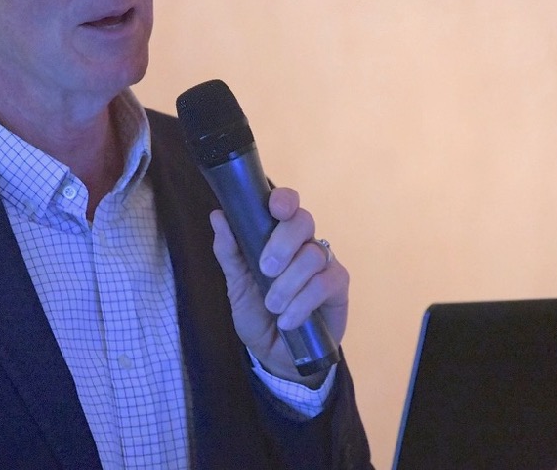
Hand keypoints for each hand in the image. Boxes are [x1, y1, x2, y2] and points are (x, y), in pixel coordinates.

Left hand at [209, 187, 348, 383]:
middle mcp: (303, 243)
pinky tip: (288, 320)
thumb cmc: (257, 314)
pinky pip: (325, 282)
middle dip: (282, 244)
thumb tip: (218, 216)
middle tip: (265, 270)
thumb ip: (229, 252)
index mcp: (277, 235)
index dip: (284, 199)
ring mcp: (324, 262)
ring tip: (274, 306)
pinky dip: (302, 303)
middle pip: (303, 221)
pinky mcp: (338, 285)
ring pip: (313, 255)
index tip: (274, 209)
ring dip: (288, 283)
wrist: (276, 356)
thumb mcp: (237, 285)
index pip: (287, 204)